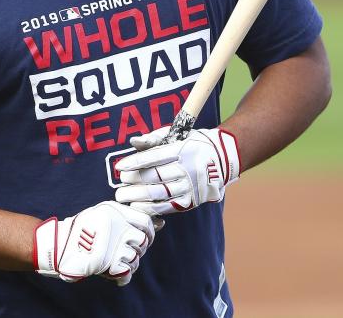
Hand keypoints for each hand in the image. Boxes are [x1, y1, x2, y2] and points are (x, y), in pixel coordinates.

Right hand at [33, 200, 156, 285]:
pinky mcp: (108, 260)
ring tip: (114, 261)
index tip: (145, 238)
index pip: (145, 220)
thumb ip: (130, 218)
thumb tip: (161, 224)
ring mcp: (112, 243)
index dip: (149, 232)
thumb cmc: (84, 230)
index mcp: (114, 210)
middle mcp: (115, 224)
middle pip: (142, 241)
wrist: (59, 245)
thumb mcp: (105, 215)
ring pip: (135, 257)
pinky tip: (112, 271)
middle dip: (137, 249)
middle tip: (123, 251)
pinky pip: (127, 271)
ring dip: (128, 263)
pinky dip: (122, 275)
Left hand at [114, 126, 240, 215]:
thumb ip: (153, 138)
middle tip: (120, 182)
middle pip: (156, 176)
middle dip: (134, 180)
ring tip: (123, 196)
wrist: (222, 158)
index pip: (155, 157)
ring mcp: (190, 186)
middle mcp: (188, 169)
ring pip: (160, 193)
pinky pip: (167, 206)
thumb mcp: (176, 135)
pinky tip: (137, 206)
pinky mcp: (191, 201)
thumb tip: (133, 142)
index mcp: (183, 150)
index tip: (120, 167)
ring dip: (138, 196)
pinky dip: (150, 208)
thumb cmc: (192, 143)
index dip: (135, 163)